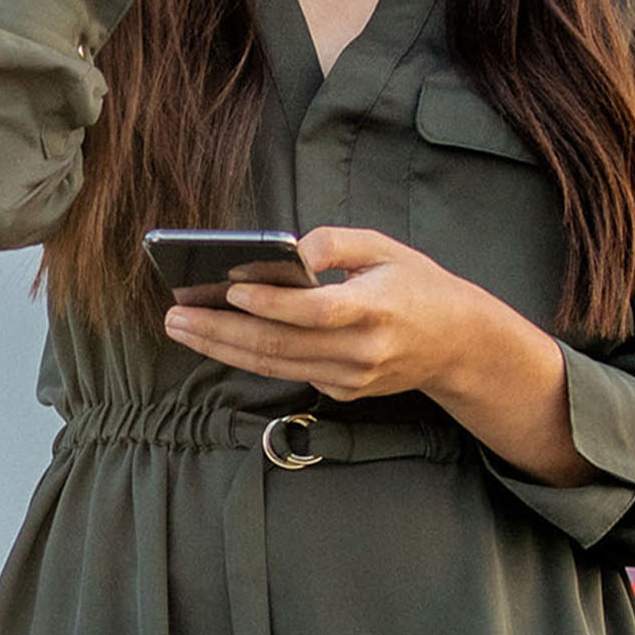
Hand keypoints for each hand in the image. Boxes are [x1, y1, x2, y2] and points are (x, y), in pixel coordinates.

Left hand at [162, 226, 589, 484]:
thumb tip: (285, 250)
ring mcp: (352, 378)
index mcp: (377, 309)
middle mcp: (363, 352)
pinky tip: (217, 339)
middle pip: (280, 346)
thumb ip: (335, 243)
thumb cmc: (419, 286)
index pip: (315, 312)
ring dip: (222, 348)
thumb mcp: (386, 248)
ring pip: (275, 366)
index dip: (270, 303)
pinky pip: (289, 373)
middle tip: (174, 315)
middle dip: (221, 330)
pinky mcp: (344, 392)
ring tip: (181, 328)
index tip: (229, 288)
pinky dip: (249, 357)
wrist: (460, 345)